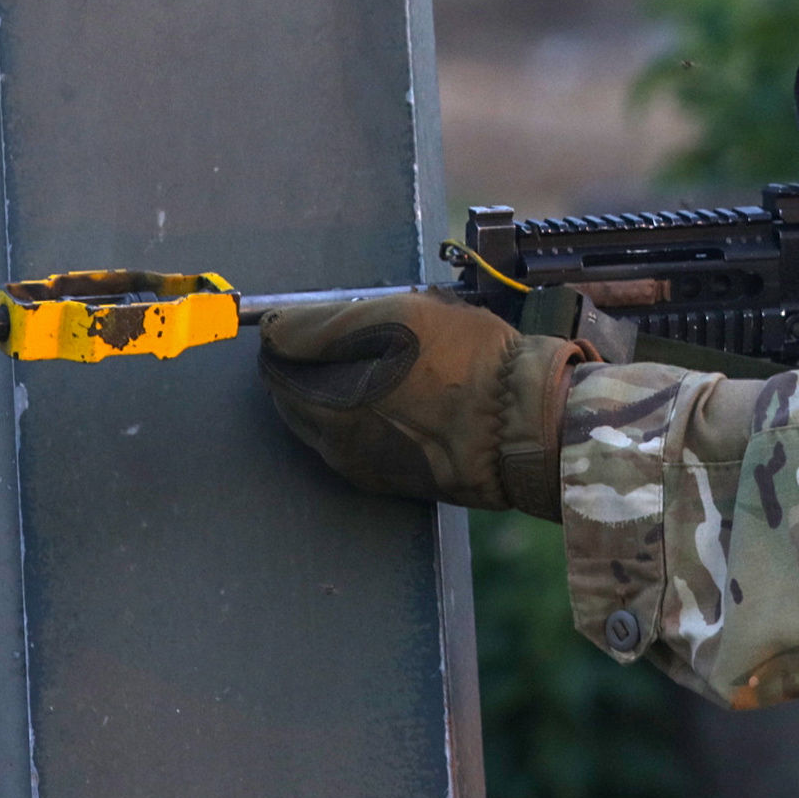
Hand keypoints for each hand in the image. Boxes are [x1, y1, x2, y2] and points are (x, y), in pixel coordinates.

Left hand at [258, 290, 587, 519]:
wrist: (523, 425)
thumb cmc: (466, 364)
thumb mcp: (398, 317)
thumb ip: (326, 324)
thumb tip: (275, 330)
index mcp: (324, 405)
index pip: (277, 363)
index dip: (294, 334)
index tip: (321, 316)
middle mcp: (332, 443)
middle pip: (296, 396)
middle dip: (312, 364)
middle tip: (355, 337)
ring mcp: (362, 466)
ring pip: (326, 420)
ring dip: (338, 391)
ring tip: (384, 365)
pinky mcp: (393, 481)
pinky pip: (359, 440)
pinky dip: (365, 416)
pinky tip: (403, 397)